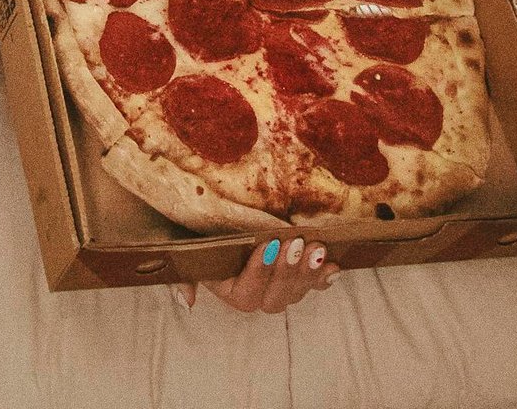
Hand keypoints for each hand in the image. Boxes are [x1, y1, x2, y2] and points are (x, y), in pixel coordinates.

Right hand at [176, 234, 338, 312]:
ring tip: (317, 249)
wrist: (207, 215)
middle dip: (288, 272)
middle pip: (275, 298)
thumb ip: (184, 272)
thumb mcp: (181, 241)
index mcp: (227, 288)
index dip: (259, 273)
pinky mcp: (294, 274)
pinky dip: (323, 277)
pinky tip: (334, 267)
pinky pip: (311, 284)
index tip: (267, 245)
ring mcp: (276, 285)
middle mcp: (253, 293)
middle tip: (296, 244)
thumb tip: (187, 301)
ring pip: (295, 292)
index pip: (246, 294)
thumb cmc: (193, 227)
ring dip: (308, 273)